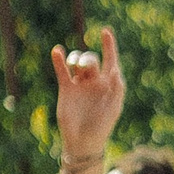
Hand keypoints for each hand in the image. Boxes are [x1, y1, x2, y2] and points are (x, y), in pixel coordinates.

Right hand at [53, 26, 127, 167]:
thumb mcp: (113, 109)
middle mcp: (95, 82)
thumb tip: (115, 70)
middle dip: (88, 60)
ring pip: (77, 61)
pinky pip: (62, 70)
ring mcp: (80, 84)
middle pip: (91, 59)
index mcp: (109, 85)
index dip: (109, 46)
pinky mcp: (66, 89)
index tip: (105, 31)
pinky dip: (59, 60)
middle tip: (84, 70)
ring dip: (76, 59)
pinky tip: (57, 51)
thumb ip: (116, 89)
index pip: (111, 61)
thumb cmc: (102, 127)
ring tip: (75, 67)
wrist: (83, 141)